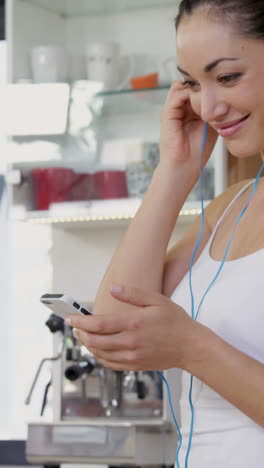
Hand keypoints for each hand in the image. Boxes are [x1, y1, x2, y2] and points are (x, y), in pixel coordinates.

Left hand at [66, 285, 197, 371]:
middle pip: (95, 341)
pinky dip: (99, 357)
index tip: (71, 318)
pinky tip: (99, 350)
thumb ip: (133, 294)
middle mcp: (130, 342)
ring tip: (84, 336)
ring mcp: (132, 356)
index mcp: (133, 323)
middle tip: (76, 327)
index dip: (81, 322)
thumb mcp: (156, 300)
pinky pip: (110, 364)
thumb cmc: (176, 322)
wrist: (190, 347)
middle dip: (81, 334)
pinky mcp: (135, 366)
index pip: (98, 324)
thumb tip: (114, 289)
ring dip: (88, 346)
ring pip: (100, 354)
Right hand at [160, 80, 217, 184]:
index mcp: (188, 111)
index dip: (206, 86)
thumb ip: (214, 110)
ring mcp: (171, 110)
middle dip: (201, 84)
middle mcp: (178, 109)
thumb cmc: (197, 152)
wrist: (184, 167)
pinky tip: (202, 101)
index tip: (220, 90)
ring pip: (180, 85)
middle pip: (187, 84)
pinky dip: (190, 93)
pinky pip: (177, 94)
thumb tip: (224, 96)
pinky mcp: (167, 114)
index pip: (195, 89)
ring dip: (195, 87)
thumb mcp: (211, 126)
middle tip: (215, 89)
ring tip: (208, 94)